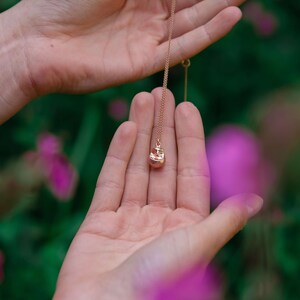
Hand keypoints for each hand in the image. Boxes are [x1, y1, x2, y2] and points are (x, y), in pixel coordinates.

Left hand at [2, 0, 243, 96]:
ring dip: (220, 9)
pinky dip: (207, 33)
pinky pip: (183, 46)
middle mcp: (148, 14)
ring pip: (193, 22)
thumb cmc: (67, 0)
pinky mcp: (147, 62)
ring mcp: (149, 39)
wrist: (41, 42)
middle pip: (191, 1)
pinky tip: (231, 17)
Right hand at [54, 88, 262, 298]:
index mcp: (185, 224)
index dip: (190, 138)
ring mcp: (128, 216)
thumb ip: (221, 221)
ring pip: (137, 165)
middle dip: (163, 127)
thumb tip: (253, 201)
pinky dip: (118, 153)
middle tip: (161, 93)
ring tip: (143, 100)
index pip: (191, 171)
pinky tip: (126, 127)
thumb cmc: (154, 285)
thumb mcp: (195, 246)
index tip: (187, 107)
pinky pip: (111, 180)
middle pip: (162, 162)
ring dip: (141, 132)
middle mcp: (158, 218)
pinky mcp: (99, 219)